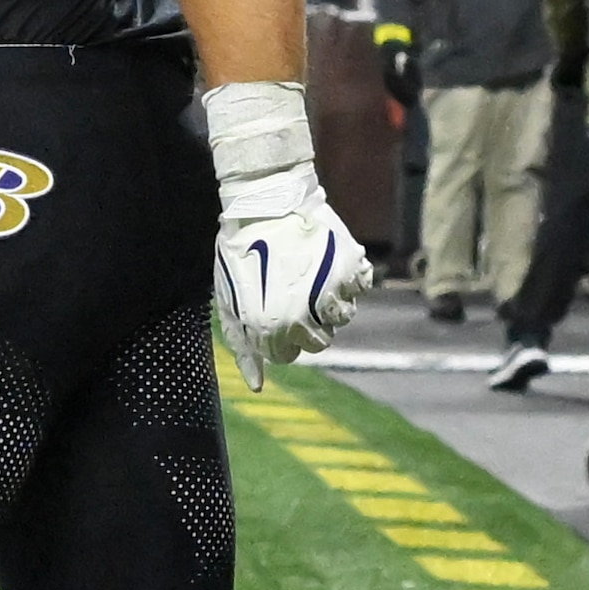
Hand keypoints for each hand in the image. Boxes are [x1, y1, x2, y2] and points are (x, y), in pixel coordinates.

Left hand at [210, 167, 372, 388]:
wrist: (266, 204)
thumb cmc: (241, 254)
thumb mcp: (231, 303)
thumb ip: (245, 347)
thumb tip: (257, 385)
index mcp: (272, 328)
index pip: (286, 356)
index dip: (275, 337)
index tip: (267, 314)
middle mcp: (306, 316)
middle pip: (318, 343)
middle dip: (303, 327)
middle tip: (287, 296)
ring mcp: (333, 293)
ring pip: (341, 320)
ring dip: (326, 305)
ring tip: (305, 278)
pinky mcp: (353, 271)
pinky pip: (357, 292)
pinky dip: (344, 283)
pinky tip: (322, 265)